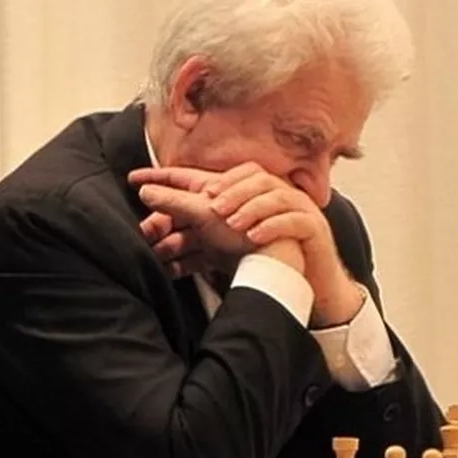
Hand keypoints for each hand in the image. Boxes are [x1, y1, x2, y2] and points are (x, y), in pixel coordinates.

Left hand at [134, 163, 363, 327]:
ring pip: (275, 195)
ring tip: (231, 221)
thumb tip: (152, 225)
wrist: (312, 283)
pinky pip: (295, 219)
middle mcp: (278, 194)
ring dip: (250, 206)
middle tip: (211, 204)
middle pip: (255, 177)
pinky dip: (272, 225)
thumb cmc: (267, 257)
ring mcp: (298, 209)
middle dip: (231, 189)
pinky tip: (254, 236)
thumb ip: (193, 230)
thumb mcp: (224, 243)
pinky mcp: (312, 228)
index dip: (185, 175)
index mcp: (255, 193)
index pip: (221, 175)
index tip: (145, 179)